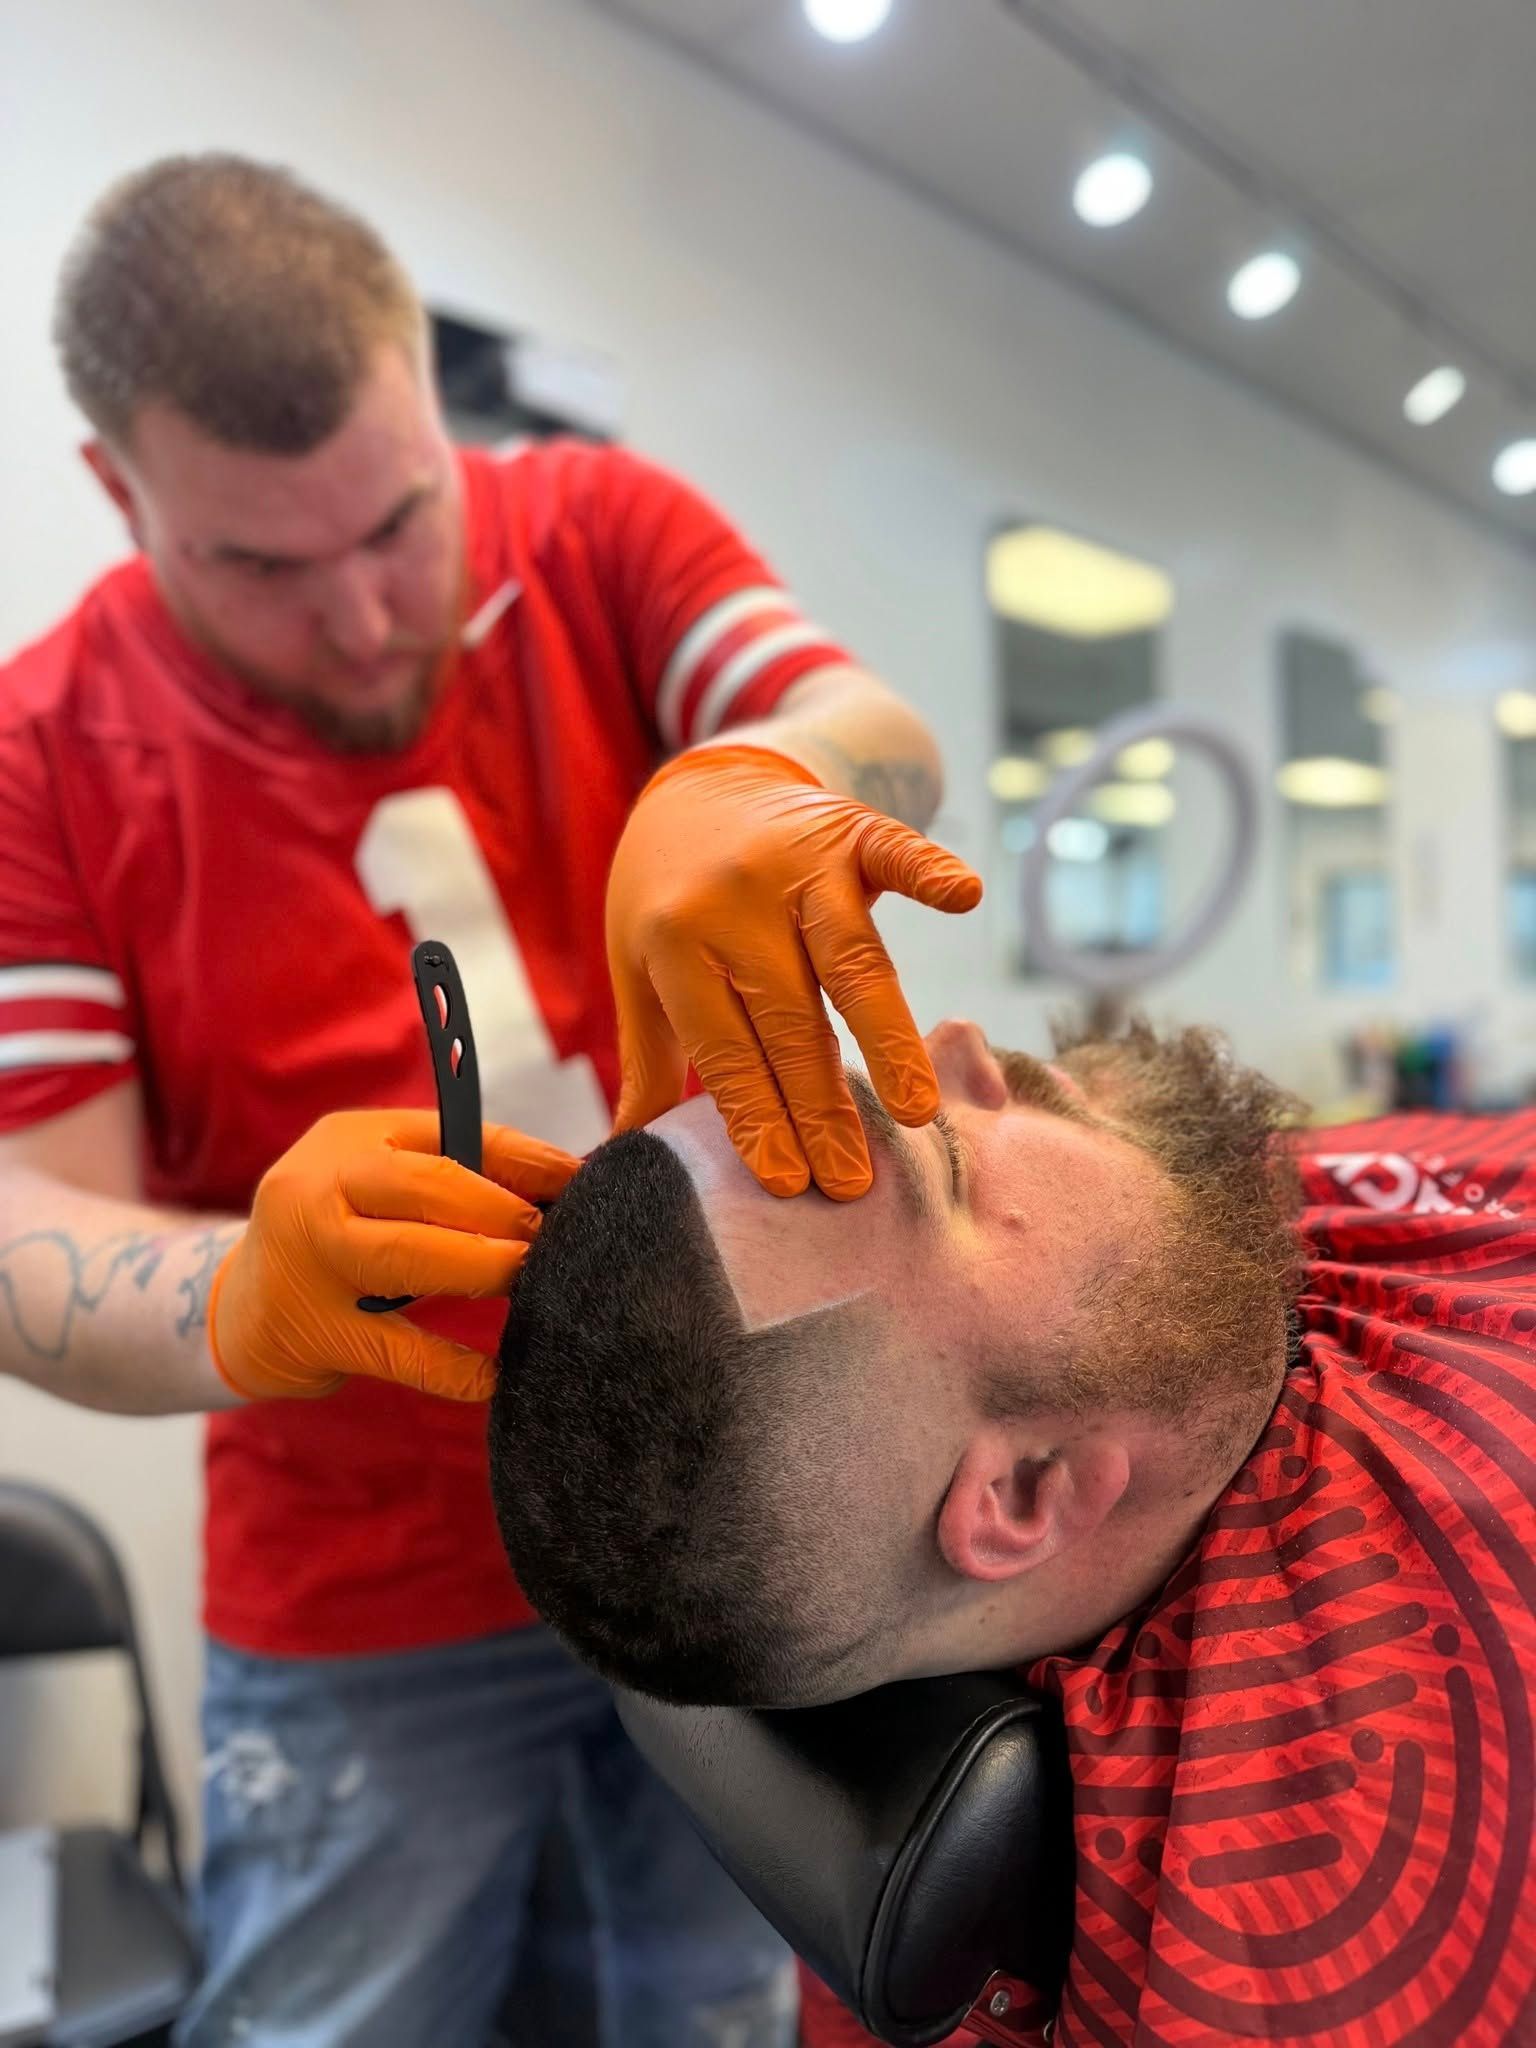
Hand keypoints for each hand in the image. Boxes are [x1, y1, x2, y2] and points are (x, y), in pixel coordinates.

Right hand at [209, 1110, 577, 1401]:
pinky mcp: (316, 1332)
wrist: (239, 1309)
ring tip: (533, 1280)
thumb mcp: (374, 1185)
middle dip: (504, 1209)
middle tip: (556, 1236)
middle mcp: (321, 1188)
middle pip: (428, 1185)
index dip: (524, 1158)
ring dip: (482, 1267)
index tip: (579, 1180)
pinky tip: (495, 1376)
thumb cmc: (337, 1236)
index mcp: (349, 1140)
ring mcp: (312, 1262)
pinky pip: (398, 1351)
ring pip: (409, 1255)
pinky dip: (453, 1366)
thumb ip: (450, 1176)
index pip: (451, 1135)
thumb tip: (559, 1186)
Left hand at [607, 744, 980, 1198]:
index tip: (788, 1183)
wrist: (700, 786)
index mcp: (674, 943)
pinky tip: (964, 897)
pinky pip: (895, 849)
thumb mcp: (641, 970)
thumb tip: (624, 1158)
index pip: (724, 1048)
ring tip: (917, 1110)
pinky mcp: (848, 830)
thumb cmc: (670, 898)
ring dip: (887, 1037)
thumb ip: (650, 1057)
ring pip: (850, 959)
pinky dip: (929, 868)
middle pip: (790, 1020)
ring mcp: (796, 863)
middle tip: (852, 1183)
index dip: (756, 1117)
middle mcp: (734, 902)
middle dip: (821, 1108)